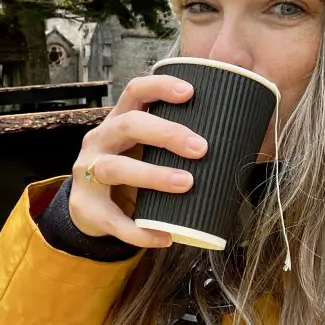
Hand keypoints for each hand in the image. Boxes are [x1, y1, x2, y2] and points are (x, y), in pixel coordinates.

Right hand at [69, 75, 207, 248]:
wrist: (90, 210)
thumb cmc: (131, 174)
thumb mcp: (145, 152)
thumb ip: (175, 146)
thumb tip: (239, 144)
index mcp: (119, 120)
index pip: (135, 92)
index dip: (160, 87)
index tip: (190, 92)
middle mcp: (100, 140)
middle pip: (128, 125)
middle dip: (166, 133)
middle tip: (201, 148)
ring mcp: (87, 172)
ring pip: (115, 168)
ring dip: (153, 175)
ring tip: (186, 184)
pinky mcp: (85, 207)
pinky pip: (112, 219)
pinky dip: (139, 231)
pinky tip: (164, 237)